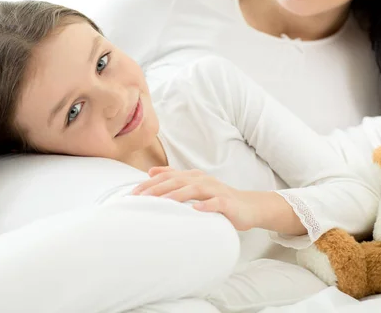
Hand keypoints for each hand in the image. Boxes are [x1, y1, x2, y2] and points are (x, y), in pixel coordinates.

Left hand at [131, 167, 259, 230]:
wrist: (248, 206)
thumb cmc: (217, 198)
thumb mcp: (194, 186)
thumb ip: (174, 178)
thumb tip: (150, 171)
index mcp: (192, 176)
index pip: (167, 177)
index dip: (149, 184)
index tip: (132, 194)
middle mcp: (202, 180)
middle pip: (177, 181)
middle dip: (157, 189)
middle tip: (141, 199)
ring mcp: (215, 190)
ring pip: (194, 189)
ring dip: (178, 195)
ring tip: (163, 202)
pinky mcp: (227, 202)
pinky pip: (216, 202)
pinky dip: (206, 205)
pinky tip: (196, 209)